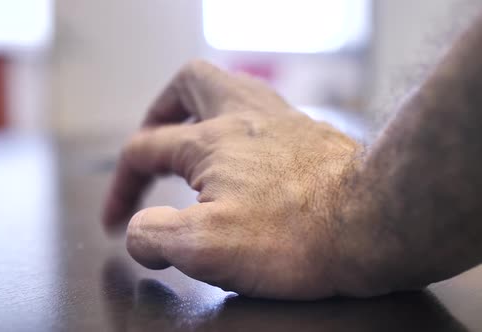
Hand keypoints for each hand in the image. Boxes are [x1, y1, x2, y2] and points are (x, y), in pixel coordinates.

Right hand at [103, 60, 362, 298]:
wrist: (378, 222)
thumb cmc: (297, 235)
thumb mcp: (206, 247)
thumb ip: (155, 235)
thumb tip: (140, 233)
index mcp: (209, 141)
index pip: (144, 151)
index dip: (121, 187)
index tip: (116, 222)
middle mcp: (244, 118)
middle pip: (189, 83)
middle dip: (160, 111)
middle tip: (154, 140)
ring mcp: (282, 121)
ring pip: (231, 88)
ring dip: (203, 109)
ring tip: (195, 139)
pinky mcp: (311, 134)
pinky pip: (266, 113)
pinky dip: (243, 128)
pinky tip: (248, 157)